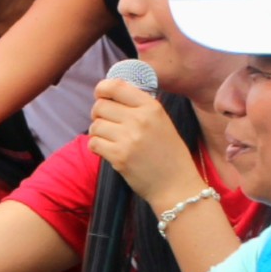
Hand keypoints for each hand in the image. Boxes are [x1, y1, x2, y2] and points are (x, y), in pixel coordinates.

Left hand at [87, 77, 198, 211]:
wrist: (176, 185)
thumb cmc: (169, 153)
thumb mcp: (161, 121)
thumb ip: (139, 106)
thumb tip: (110, 94)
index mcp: (151, 107)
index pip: (116, 86)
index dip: (102, 89)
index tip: (100, 95)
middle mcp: (139, 119)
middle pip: (100, 106)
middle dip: (98, 114)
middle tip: (105, 122)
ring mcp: (128, 138)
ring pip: (95, 125)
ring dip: (97, 132)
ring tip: (108, 139)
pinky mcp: (119, 157)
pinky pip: (93, 143)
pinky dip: (96, 146)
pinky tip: (106, 149)